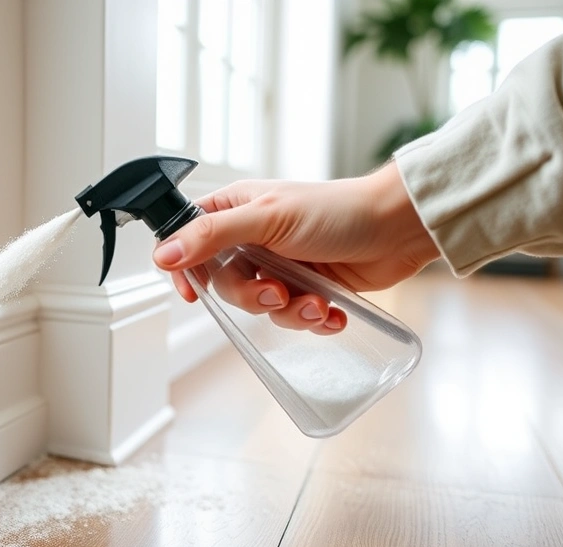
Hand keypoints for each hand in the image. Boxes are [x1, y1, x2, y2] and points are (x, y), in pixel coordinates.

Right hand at [152, 161, 439, 334]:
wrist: (400, 228)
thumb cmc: (339, 210)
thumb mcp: (267, 219)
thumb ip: (212, 236)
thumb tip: (163, 253)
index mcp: (236, 211)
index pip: (189, 242)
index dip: (186, 269)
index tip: (194, 293)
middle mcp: (253, 238)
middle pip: (224, 284)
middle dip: (253, 297)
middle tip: (279, 292)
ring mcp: (280, 265)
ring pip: (259, 306)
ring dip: (289, 312)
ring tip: (316, 304)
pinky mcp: (308, 287)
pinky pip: (292, 317)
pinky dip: (312, 320)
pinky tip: (332, 313)